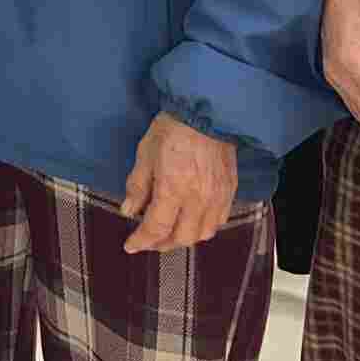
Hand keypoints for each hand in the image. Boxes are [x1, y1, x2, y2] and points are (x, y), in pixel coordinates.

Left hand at [120, 112, 238, 252]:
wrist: (205, 114)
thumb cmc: (171, 130)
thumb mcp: (145, 154)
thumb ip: (138, 186)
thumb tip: (129, 210)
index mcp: (173, 189)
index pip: (157, 227)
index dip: (142, 241)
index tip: (130, 245)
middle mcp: (198, 200)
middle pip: (182, 237)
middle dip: (162, 244)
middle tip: (148, 240)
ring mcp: (218, 198)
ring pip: (203, 234)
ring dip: (184, 238)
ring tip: (169, 234)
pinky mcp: (230, 192)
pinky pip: (219, 221)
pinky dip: (204, 228)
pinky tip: (192, 222)